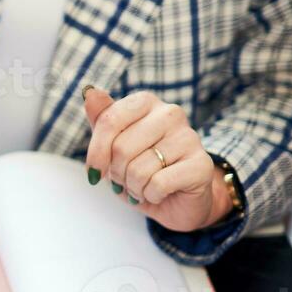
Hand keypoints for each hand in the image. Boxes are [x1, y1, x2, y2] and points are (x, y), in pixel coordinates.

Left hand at [82, 87, 234, 232]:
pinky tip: (159, 193)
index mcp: (146, 102)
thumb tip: (90, 92)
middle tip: (125, 181)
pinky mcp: (201, 164)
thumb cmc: (141, 169)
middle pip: (121, 147)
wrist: (177, 199)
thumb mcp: (113, 146)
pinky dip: (151, 195)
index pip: (109, 121)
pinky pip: (158, 184)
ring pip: (139, 169)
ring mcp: (189, 137)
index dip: (96, 152)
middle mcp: (170, 113)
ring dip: (133, 187)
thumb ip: (102, 120)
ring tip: (143, 187)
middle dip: (116, 174)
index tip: (94, 172)